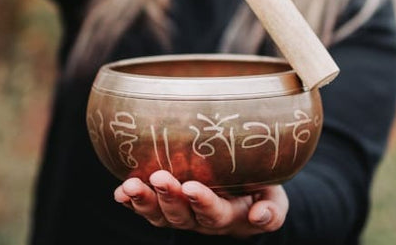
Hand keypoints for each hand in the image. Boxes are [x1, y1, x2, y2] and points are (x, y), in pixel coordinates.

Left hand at [113, 170, 287, 237]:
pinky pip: (145, 208)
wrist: (246, 194)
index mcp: (229, 216)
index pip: (215, 214)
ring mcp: (180, 213)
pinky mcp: (164, 205)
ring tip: (131, 186)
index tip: (193, 188)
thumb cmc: (261, 190)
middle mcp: (200, 219)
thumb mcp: (275, 199)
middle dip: (169, 197)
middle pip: (181, 215)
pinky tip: (120, 193)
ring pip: (160, 214)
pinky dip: (130, 201)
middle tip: (160, 178)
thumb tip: (260, 216)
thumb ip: (272, 209)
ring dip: (144, 200)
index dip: (203, 203)